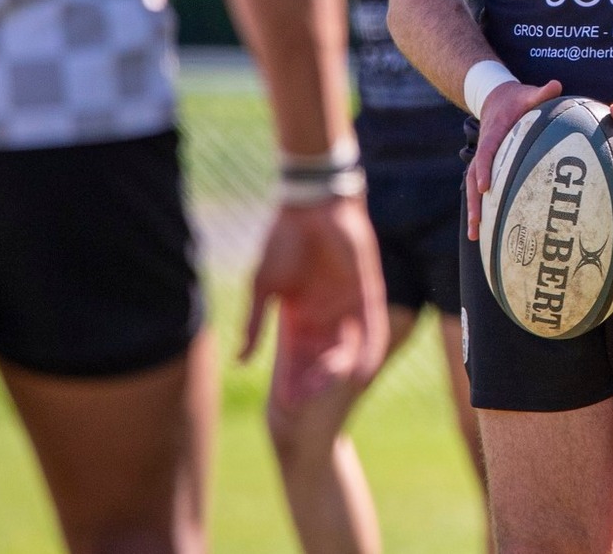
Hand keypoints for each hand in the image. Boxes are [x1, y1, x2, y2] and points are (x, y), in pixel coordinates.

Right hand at [241, 196, 388, 409]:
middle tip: (308, 406)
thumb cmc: (282, 242)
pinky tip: (365, 368)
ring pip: (348, 346)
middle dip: (316, 381)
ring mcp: (347, 304)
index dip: (292, 378)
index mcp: (301, 314)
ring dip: (341, 369)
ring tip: (333, 393)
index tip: (283, 405)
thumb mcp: (264, 289)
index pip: (297, 356)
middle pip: (324, 356)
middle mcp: (326, 314)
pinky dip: (369, 347)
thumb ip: (255, 324)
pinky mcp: (367, 291)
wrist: (309, 207)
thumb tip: (240, 360)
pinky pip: (372, 325)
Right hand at [466, 78, 564, 239]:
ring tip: (475, 235)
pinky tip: (485, 229)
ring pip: (472, 188)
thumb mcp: (527, 93)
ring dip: (474, 211)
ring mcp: (483, 160)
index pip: (486, 153)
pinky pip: (480, 188)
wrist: (496, 97)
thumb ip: (541, 92)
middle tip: (477, 224)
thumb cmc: (515, 98)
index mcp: (494, 133)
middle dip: (475, 202)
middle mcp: (484, 150)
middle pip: (473, 178)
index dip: (484, 169)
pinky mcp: (486, 166)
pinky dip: (481, 207)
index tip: (484, 187)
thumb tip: (556, 85)